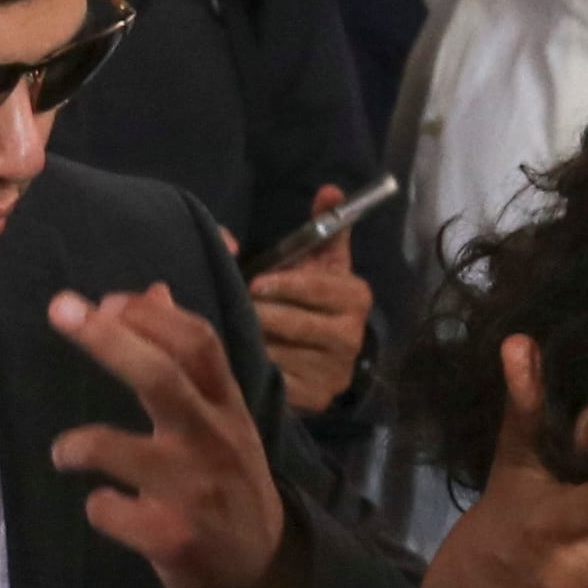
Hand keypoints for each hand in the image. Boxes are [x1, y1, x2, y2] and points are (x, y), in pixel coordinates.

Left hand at [47, 284, 302, 587]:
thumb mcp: (220, 417)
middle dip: (106, 339)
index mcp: (226, 407)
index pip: (197, 343)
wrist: (262, 567)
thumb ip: (187, 359)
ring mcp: (193, 491)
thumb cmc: (227, 481)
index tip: (107, 301)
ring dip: (79, 444)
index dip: (150, 316)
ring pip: (117, 449)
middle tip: (59, 310)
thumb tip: (151, 291)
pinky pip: (111, 511)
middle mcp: (213, 441)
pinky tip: (105, 507)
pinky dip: (98, 506)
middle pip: (160, 377)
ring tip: (65, 453)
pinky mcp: (172, 538)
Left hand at [242, 187, 373, 414]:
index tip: (253, 284)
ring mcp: (336, 371)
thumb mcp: (323, 262)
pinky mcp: (318, 397)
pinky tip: (241, 360)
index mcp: (355, 297)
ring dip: (254, 343)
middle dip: (261, 315)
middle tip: (233, 308)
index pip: (316, 288)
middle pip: (295, 323)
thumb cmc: (316, 300)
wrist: (329, 356)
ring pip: (283, 354)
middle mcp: (351, 335)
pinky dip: (258, 371)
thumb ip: (325, 227)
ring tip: (232, 333)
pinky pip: (280, 382)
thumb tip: (330, 190)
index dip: (283, 285)